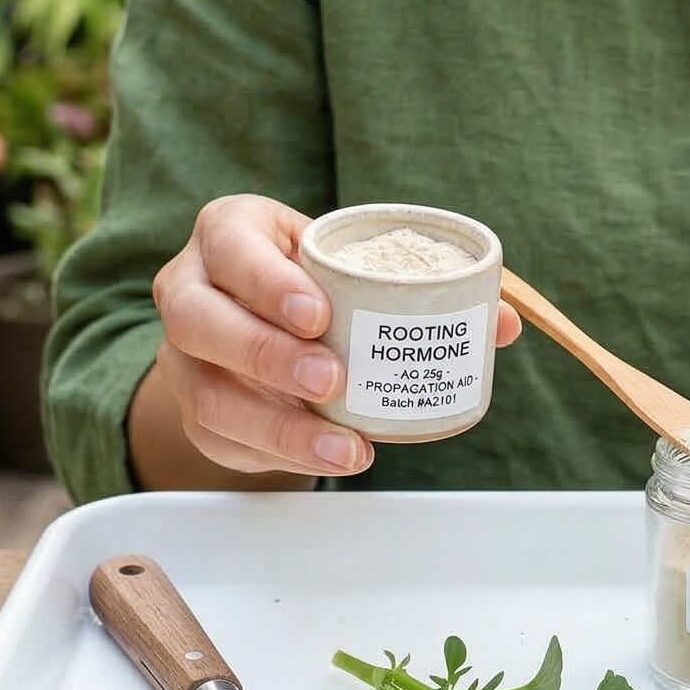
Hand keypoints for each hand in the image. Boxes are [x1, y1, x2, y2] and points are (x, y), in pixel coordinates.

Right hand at [149, 194, 523, 477]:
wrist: (254, 313)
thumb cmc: (309, 275)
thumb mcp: (349, 261)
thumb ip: (418, 281)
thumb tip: (503, 322)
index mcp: (229, 233)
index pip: (233, 247)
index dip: (268, 282)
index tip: (319, 313)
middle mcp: (191, 288)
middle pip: (202, 322)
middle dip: (266, 354)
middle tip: (332, 378)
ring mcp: (186, 355)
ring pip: (207, 393)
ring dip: (278, 425)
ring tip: (344, 443)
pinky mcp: (198, 410)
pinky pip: (224, 439)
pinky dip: (280, 454)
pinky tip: (330, 457)